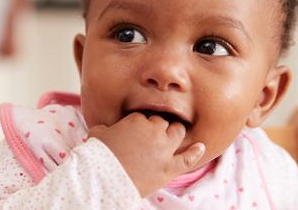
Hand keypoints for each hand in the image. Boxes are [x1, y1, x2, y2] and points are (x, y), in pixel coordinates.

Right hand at [88, 112, 204, 196]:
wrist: (101, 180)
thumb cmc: (97, 156)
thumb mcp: (97, 134)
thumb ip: (104, 127)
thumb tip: (104, 128)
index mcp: (137, 120)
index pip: (144, 117)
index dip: (140, 125)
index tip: (135, 133)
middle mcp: (154, 131)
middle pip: (162, 123)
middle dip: (158, 127)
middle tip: (151, 137)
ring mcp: (164, 149)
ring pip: (177, 133)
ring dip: (174, 133)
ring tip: (170, 137)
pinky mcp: (169, 168)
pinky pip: (187, 158)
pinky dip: (195, 152)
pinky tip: (201, 147)